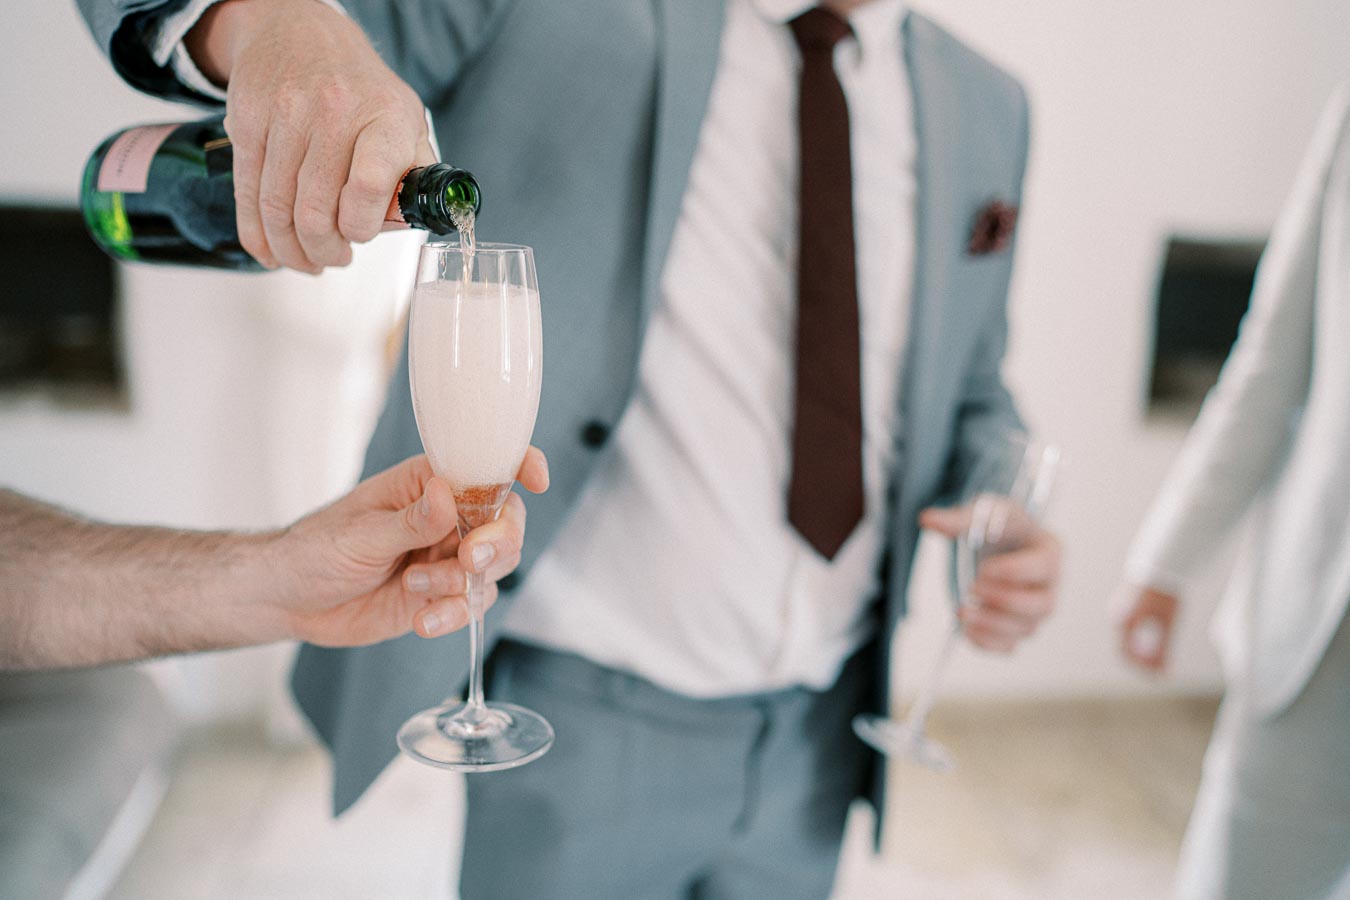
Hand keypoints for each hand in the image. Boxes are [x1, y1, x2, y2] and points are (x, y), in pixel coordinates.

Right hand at [185, 0, 435, 272]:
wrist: (300, 32)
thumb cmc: (361, 88)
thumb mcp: (406, 122)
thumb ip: (414, 174)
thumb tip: (409, 223)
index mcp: (384, 117)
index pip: (369, 186)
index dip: (361, 226)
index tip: (359, 236)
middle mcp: (333, 111)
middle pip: (316, 209)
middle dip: (324, 250)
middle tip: (332, 258)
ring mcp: (285, 115)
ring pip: (277, 207)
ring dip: (290, 249)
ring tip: (305, 260)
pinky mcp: (246, 121)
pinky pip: (247, 192)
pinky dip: (256, 233)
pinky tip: (270, 250)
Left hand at [271, 449, 548, 646]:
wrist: (290, 599)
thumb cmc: (316, 548)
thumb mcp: (361, 532)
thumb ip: (411, 520)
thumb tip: (447, 493)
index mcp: (427, 483)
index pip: (485, 465)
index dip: (519, 465)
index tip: (537, 478)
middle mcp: (446, 518)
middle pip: (506, 522)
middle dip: (497, 541)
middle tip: (469, 558)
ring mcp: (446, 558)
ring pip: (494, 567)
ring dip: (464, 582)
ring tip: (416, 589)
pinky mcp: (440, 597)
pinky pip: (470, 605)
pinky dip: (453, 616)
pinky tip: (422, 622)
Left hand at [920, 505, 1060, 651]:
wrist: (997, 541)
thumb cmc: (999, 525)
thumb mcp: (983, 512)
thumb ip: (958, 518)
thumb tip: (927, 520)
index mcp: (1049, 550)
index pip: (1043, 566)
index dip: (1015, 572)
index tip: (983, 569)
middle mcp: (1049, 585)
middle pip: (1043, 605)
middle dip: (1006, 601)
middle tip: (973, 589)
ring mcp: (1035, 611)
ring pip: (1026, 629)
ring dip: (992, 625)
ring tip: (961, 612)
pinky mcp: (1016, 627)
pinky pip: (1009, 646)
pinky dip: (988, 643)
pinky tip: (965, 631)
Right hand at [1115, 585, 1177, 671]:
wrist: (1161, 563)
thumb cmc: (1165, 592)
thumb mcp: (1168, 622)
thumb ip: (1164, 649)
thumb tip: (1162, 673)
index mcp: (1125, 621)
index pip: (1127, 654)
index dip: (1142, 668)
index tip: (1158, 675)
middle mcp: (1117, 616)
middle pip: (1126, 647)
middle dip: (1143, 661)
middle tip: (1161, 670)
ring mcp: (1120, 609)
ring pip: (1128, 638)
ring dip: (1142, 651)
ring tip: (1161, 658)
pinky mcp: (1125, 604)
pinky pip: (1130, 628)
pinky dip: (1141, 639)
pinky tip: (1157, 641)